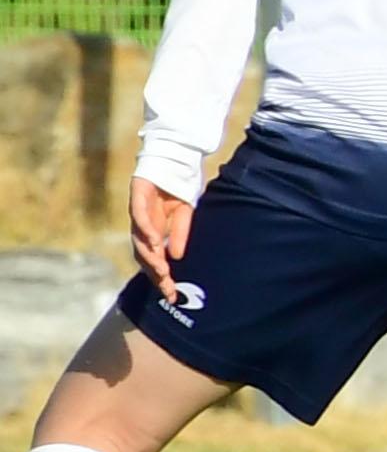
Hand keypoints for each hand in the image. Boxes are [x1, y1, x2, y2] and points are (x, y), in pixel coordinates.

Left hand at [128, 176, 192, 296]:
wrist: (174, 157)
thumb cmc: (178, 185)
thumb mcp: (184, 213)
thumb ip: (179, 233)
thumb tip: (176, 256)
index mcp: (153, 230)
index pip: (154, 258)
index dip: (162, 277)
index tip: (172, 294)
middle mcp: (142, 224)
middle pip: (144, 255)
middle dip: (156, 273)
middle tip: (167, 288)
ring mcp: (138, 212)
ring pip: (139, 241)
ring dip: (150, 257)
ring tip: (162, 270)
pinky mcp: (138, 197)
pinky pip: (140, 218)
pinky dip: (147, 232)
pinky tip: (155, 243)